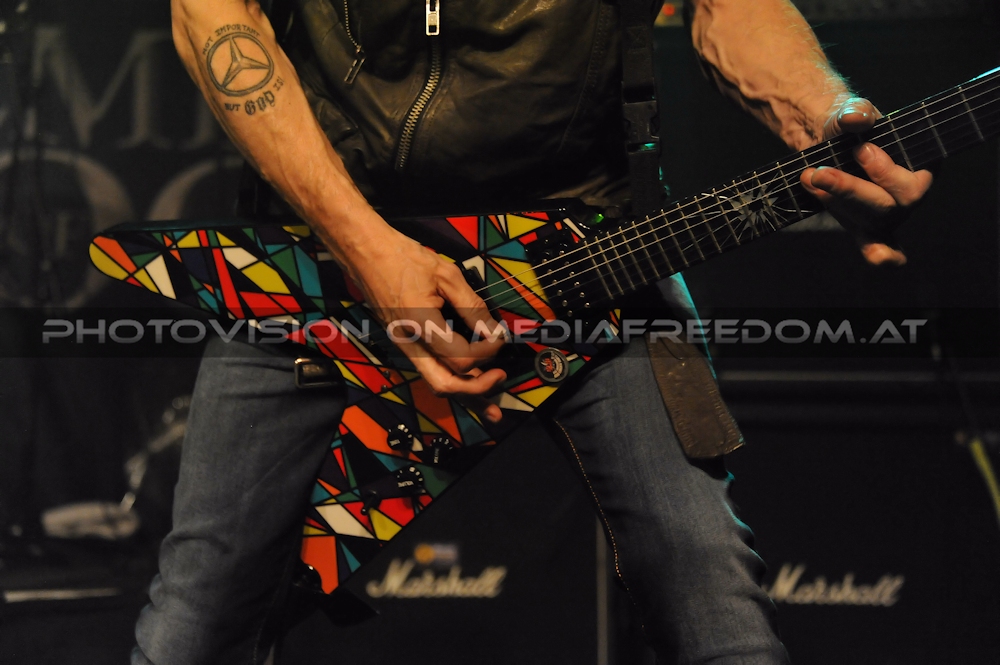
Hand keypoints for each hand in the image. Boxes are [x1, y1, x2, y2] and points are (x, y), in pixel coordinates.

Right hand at [345, 224, 507, 421]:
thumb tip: (493, 330)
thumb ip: (472, 306)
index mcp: (420, 325)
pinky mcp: (404, 344)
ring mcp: (404, 346)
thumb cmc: (403, 258)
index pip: (461, 357)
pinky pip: (430, 369)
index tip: (500, 337)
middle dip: (476, 389)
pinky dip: (452, 380)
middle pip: (444, 385)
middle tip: (500, 378)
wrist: (365, 253)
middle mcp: (408, 344)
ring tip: (490, 404)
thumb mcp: (446, 275)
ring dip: (465, 394)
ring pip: (435, 383)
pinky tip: (470, 383)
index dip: (488, 351)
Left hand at [799, 97, 933, 265]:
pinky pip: (877, 247)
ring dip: (837, 204)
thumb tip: (855, 119)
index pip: (910, 183)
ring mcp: (888, 216)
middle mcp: (909, 196)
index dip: (884, 172)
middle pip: (887, 207)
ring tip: (810, 180)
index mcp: (921, 166)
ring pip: (869, 222)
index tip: (860, 150)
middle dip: (850, 190)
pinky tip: (879, 259)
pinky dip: (880, 254)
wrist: (829, 140)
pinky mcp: (865, 227)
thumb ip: (854, 112)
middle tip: (819, 172)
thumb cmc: (848, 126)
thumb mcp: (850, 113)